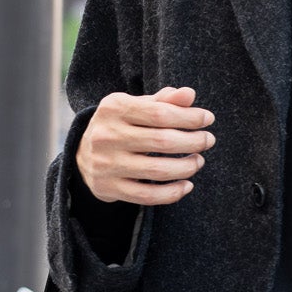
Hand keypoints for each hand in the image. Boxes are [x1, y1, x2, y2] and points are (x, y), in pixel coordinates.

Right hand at [76, 87, 215, 206]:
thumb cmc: (120, 125)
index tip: (208, 119)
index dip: (189, 117)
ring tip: (198, 161)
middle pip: (162, 141)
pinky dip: (172, 193)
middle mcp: (106, 135)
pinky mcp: (108, 188)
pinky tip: (187, 185)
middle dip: (193, 141)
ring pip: (158, 171)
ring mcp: (106, 164)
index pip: (160, 113)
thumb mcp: (135, 106)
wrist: (82, 154)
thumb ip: (163, 101)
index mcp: (114, 108)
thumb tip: (189, 94)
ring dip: (186, 167)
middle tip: (208, 140)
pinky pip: (147, 196)